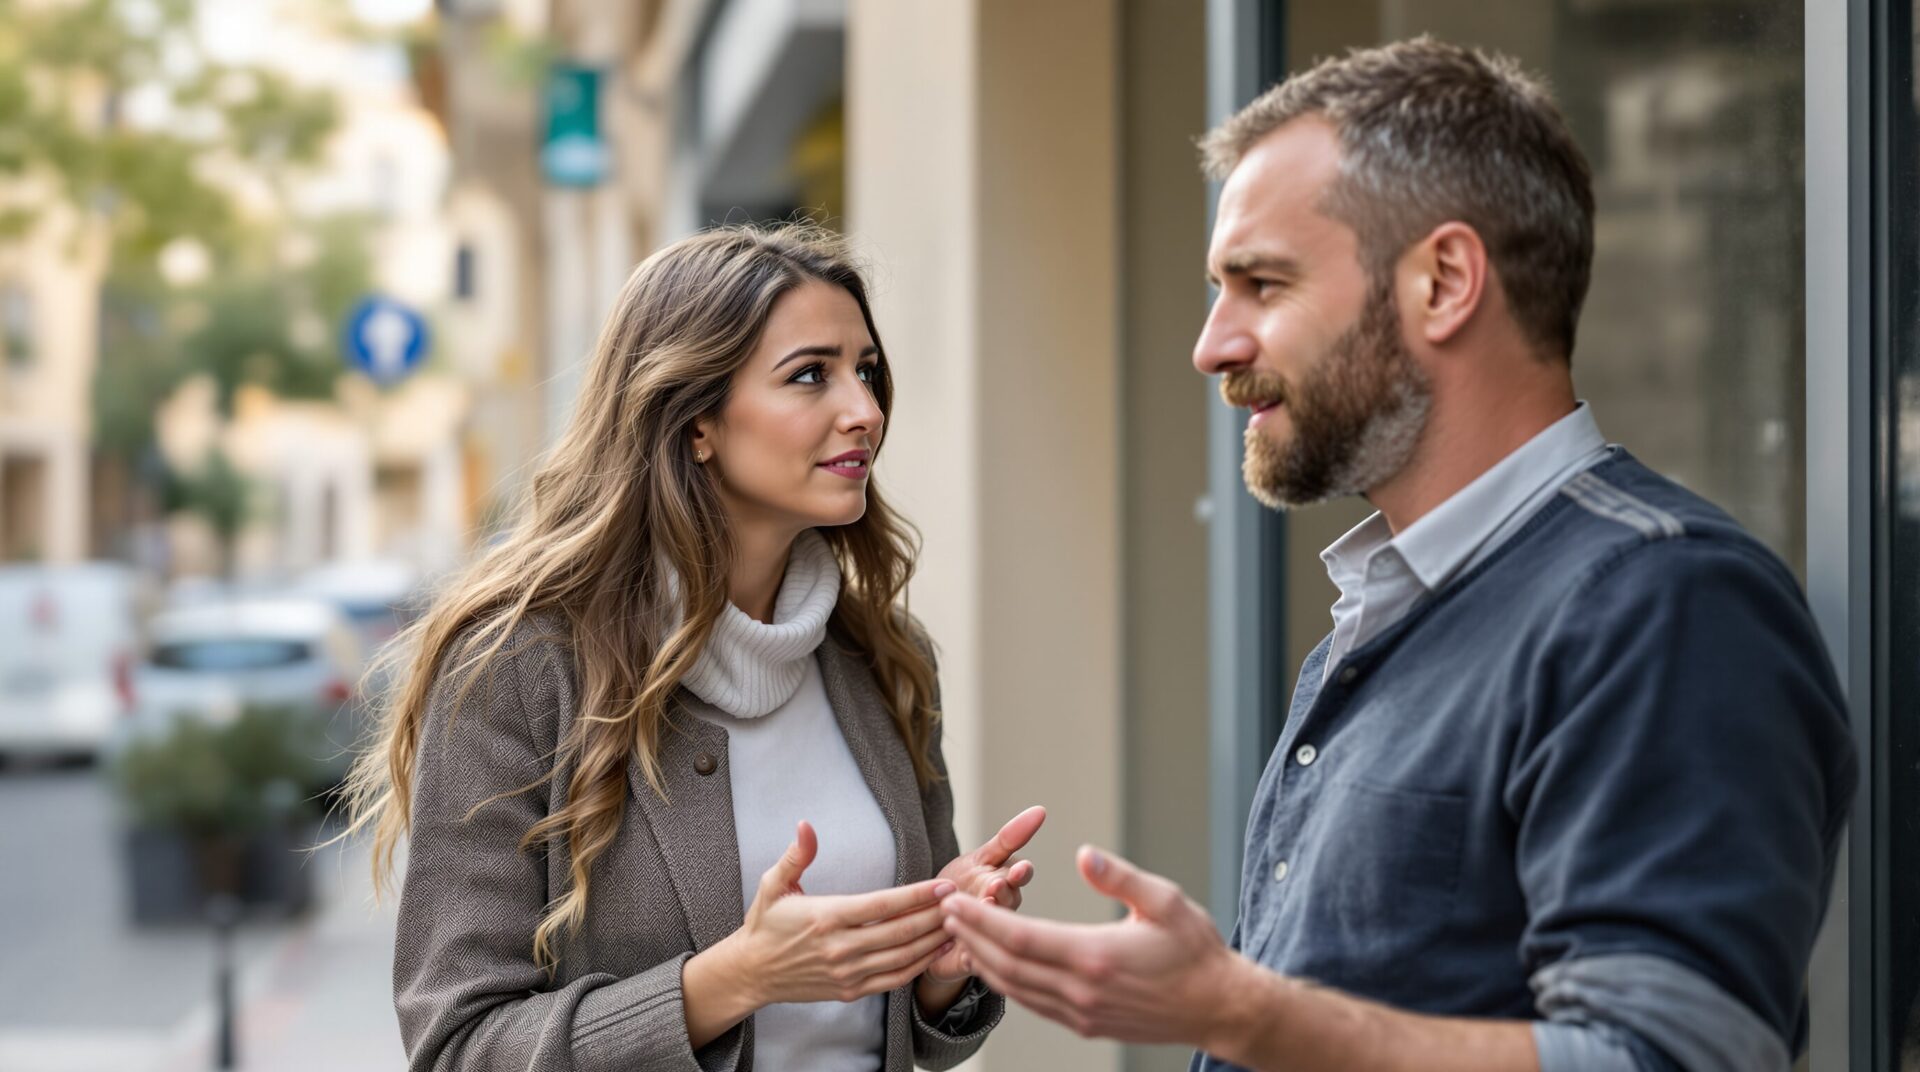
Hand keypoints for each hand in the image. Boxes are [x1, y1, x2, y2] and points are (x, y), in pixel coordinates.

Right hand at [725, 821, 958, 1005]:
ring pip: (903, 957)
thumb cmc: (765, 923)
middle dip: (936, 915)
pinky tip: (938, 949)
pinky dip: (920, 965)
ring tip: (960, 922)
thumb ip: (796, 855)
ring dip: (934, 940)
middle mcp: (840, 948)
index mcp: (825, 917)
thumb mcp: (773, 884)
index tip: (943, 884)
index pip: (881, 905)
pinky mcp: (851, 990)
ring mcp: (847, 973)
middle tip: (964, 899)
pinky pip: (894, 978)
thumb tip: (805, 824)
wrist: (752, 972)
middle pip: (900, 932)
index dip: (916, 896)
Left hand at [923, 804, 1044, 981]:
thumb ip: (1009, 838)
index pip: (1019, 877)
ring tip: (969, 918)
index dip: (1019, 874)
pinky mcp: (972, 964)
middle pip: (1008, 905)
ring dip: (983, 925)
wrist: (930, 926)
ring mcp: (991, 940)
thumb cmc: (962, 886)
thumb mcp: (981, 858)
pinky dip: (968, 956)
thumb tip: (1040, 811)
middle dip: (1001, 897)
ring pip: (994, 934)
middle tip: (992, 889)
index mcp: (1009, 886)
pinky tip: (962, 952)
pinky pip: (972, 962)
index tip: (1018, 869)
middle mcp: (1004, 913)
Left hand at [939, 844, 1237, 1046]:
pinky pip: (1033, 1004)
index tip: (955, 899)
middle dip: (969, 936)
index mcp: (1094, 956)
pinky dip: (1006, 983)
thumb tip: (1083, 853)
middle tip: (944, 910)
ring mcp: (1081, 1013)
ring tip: (960, 933)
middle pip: (1005, 965)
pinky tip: (995, 964)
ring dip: (982, 960)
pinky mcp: (1087, 1024)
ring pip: (1015, 989)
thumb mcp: (1164, 901)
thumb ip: (1119, 877)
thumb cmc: (1196, 951)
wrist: (1218, 1006)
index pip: (1018, 938)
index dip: (980, 919)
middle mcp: (1080, 991)